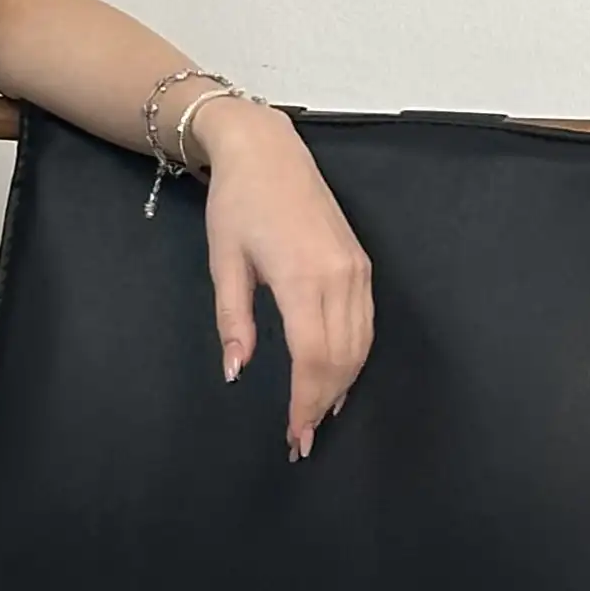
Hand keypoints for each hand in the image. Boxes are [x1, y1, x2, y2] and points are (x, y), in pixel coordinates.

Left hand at [192, 100, 373, 457]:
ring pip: (360, 344)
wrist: (268, 151)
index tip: (293, 434)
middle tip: (302, 440)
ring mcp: (356, 270)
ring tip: (319, 418)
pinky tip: (338, 378)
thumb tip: (237, 372)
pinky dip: (355, 357)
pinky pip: (366, 324)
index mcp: (302, 278)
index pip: (311, 358)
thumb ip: (233, 320)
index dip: (304, 402)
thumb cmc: (237, 205)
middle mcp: (339, 276)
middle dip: (322, 404)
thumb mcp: (224, 263)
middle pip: (341, 359)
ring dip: (342, 386)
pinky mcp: (361, 264)